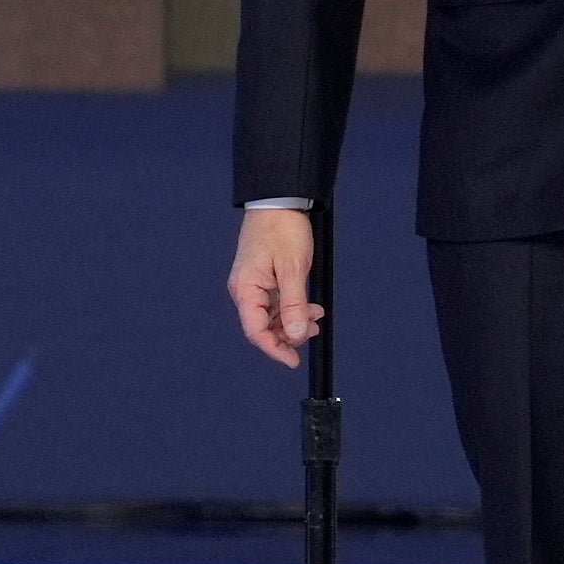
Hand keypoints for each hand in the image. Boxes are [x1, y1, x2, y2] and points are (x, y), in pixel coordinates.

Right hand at [228, 208, 319, 367]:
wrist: (279, 202)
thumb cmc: (282, 230)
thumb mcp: (292, 269)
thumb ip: (293, 304)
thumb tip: (294, 333)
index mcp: (246, 290)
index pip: (256, 331)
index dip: (274, 349)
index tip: (292, 361)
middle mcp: (246, 290)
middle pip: (263, 326)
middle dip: (288, 333)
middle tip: (314, 331)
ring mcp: (255, 284)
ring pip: (272, 315)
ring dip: (293, 320)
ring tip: (316, 316)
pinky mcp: (265, 278)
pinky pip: (277, 301)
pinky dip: (294, 307)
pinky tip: (310, 306)